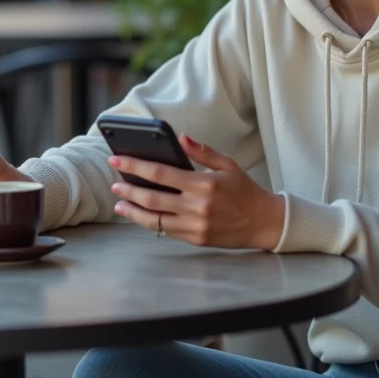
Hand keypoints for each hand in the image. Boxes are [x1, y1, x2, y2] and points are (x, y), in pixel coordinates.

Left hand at [109, 134, 285, 249]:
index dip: (135, 165)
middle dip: (129, 190)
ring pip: (155, 220)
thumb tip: (180, 138)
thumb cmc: (245, 190)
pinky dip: (151, 223)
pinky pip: (167, 231)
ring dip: (134, 212)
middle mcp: (196, 206)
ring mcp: (195, 225)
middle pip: (152, 197)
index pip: (160, 172)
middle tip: (114, 185)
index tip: (117, 160)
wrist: (264, 222)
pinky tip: (141, 215)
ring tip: (119, 204)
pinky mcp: (196, 239)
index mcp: (203, 184)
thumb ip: (202, 152)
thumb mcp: (228, 164)